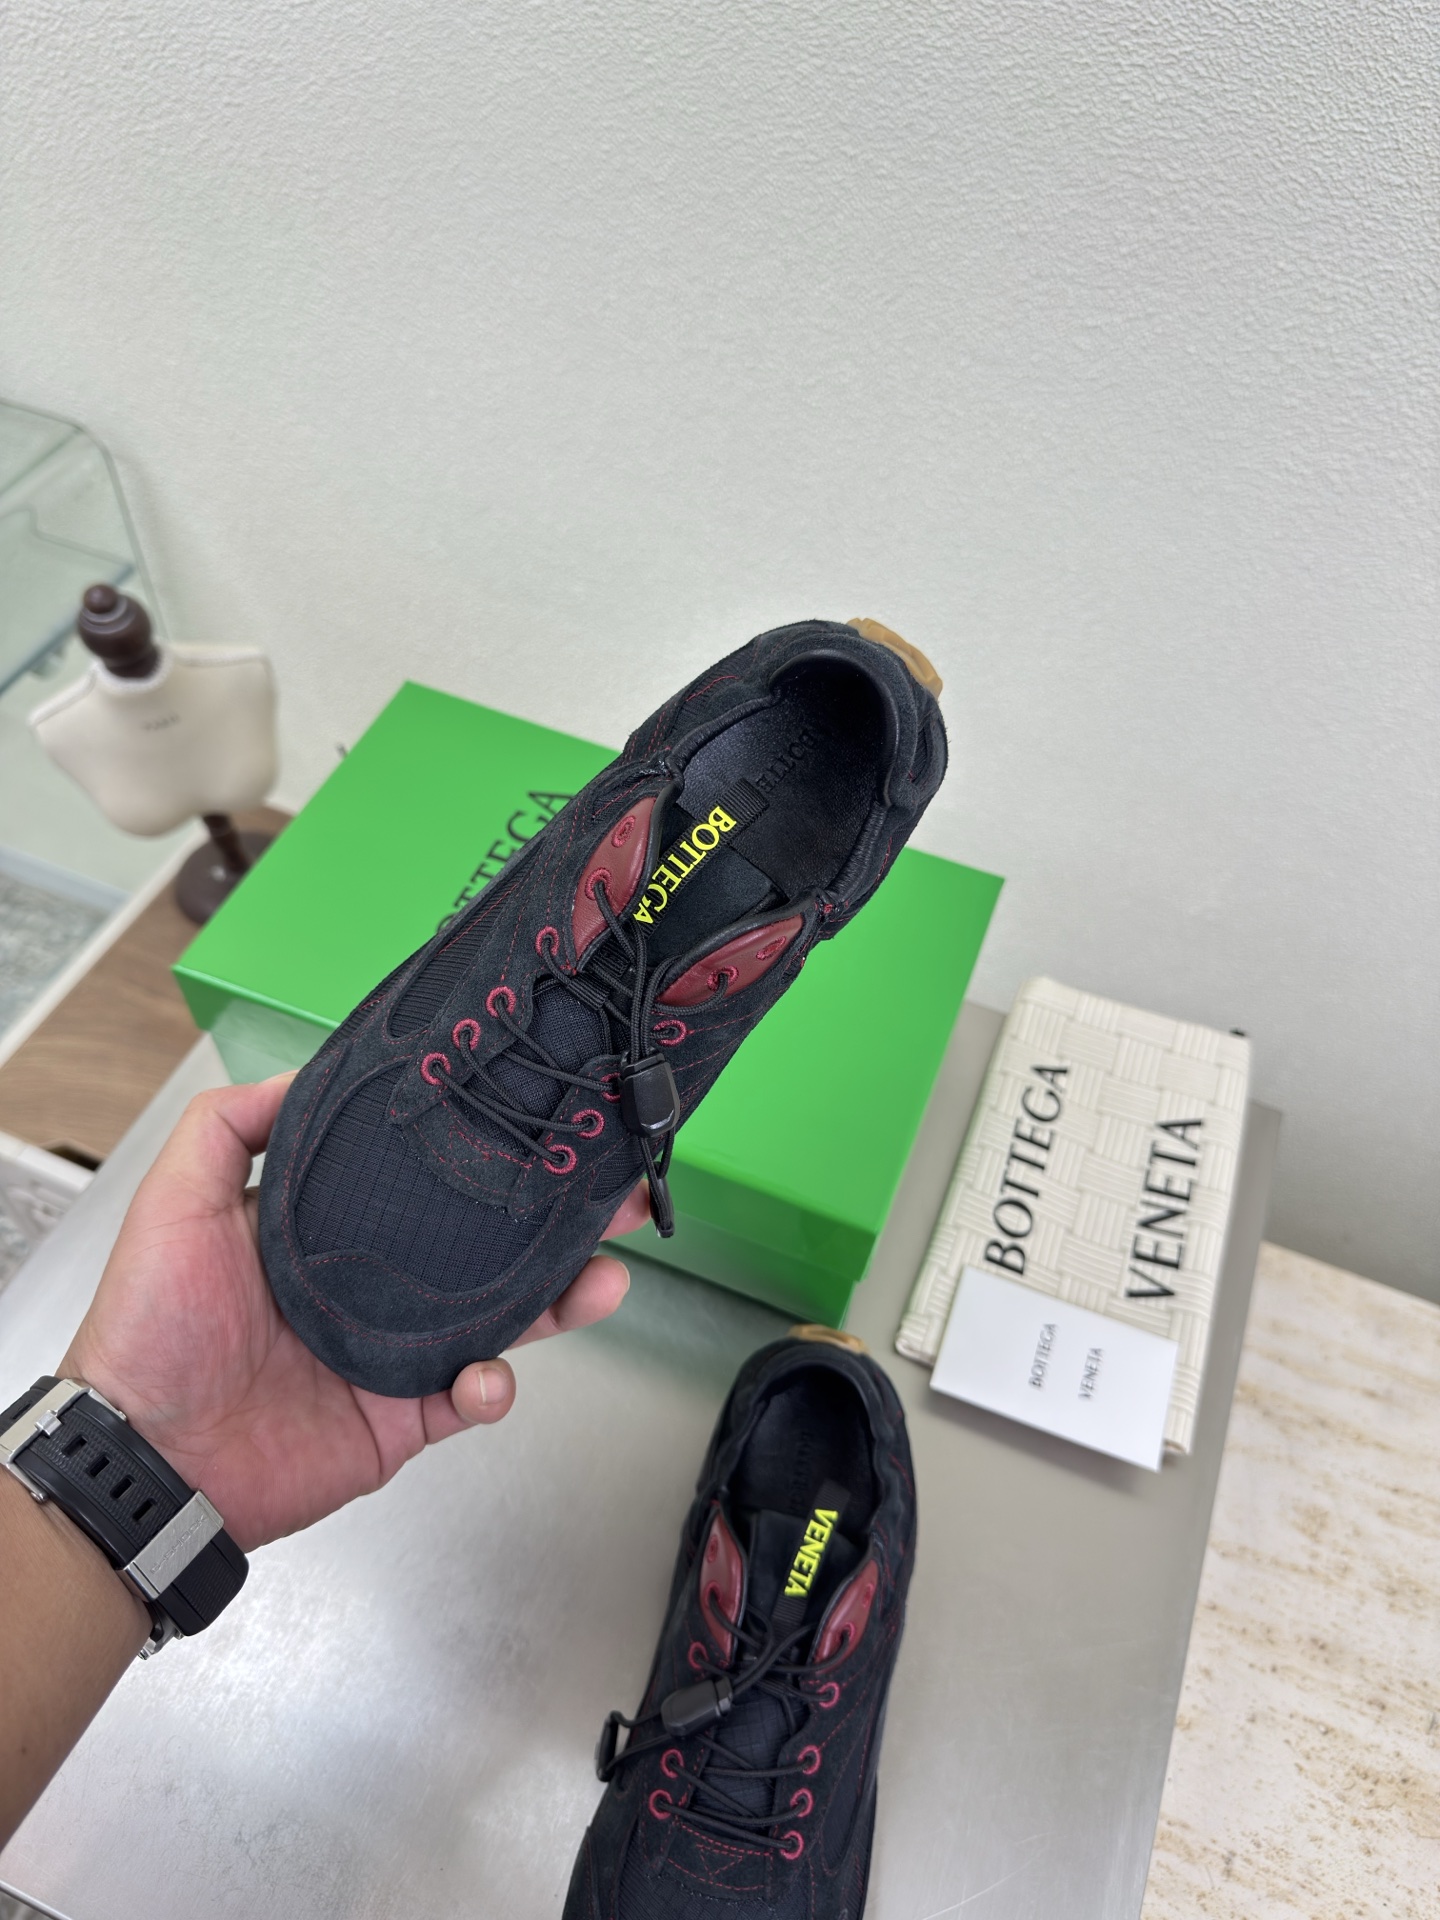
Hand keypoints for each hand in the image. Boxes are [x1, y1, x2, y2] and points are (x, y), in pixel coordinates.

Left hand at [59, 1074, 643, 1550]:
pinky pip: (472, 1396)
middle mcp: (374, 1283)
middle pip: (486, 1241)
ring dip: (561, 1298)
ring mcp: (394, 1350)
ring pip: (503, 1317)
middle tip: (611, 1196)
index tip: (537, 1120)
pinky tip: (489, 1376)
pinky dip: (493, 1388)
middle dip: (555, 1220)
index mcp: (330, 1228)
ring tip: (602, 1279)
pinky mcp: (403, 1416)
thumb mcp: (175, 1203)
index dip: (483, 1151)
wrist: (145, 1459)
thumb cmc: (148, 1332)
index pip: (425, 1179)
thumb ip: (229, 1126)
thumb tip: (299, 1070)